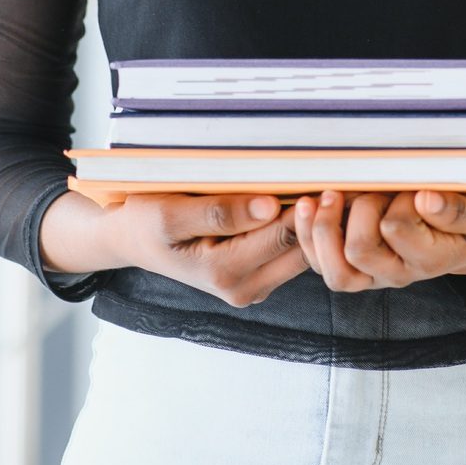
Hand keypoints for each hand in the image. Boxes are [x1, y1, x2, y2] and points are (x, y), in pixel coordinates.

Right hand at [109, 192, 307, 306]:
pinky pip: (289, 257)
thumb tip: (270, 206)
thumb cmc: (147, 221)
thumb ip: (220, 212)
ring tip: (320, 188)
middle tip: (332, 179)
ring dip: (311, 226)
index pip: (284, 236)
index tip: (323, 176)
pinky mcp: (255, 279)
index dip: (307, 206)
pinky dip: (299, 232)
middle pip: (301, 251)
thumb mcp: (172, 212)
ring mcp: (251, 286)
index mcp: (223, 272)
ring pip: (300, 256)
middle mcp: (243, 288)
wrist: (133, 240)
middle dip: (316, 218)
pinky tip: (300, 204)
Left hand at [293, 189, 465, 290]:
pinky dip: (305, 234)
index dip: (395, 201)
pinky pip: (317, 263)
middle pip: (359, 250)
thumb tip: (426, 200)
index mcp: (429, 258)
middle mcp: (396, 273)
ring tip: (328, 194)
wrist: (462, 241)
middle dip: (359, 208)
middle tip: (372, 187)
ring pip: (333, 269)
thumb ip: (458, 210)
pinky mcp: (348, 266)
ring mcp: (370, 274)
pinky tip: (307, 205)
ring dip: (323, 226)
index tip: (409, 187)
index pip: (396, 229)